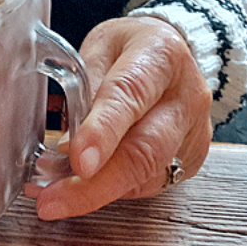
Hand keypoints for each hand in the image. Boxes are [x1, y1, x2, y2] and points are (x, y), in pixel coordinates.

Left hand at [26, 16, 212, 219]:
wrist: (171, 52)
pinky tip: (86, 187)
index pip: (130, 95)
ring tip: (54, 194)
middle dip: (95, 184)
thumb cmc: (130, 47)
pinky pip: (151, 183)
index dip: (103, 131)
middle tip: (51, 200)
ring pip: (147, 174)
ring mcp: (194, 131)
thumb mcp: (101, 45)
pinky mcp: (192, 159)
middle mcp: (186, 95)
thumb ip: (84, 84)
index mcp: (161, 54)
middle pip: (144, 149)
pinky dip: (114, 189)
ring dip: (97, 191)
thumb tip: (66, 138)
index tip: (79, 160)